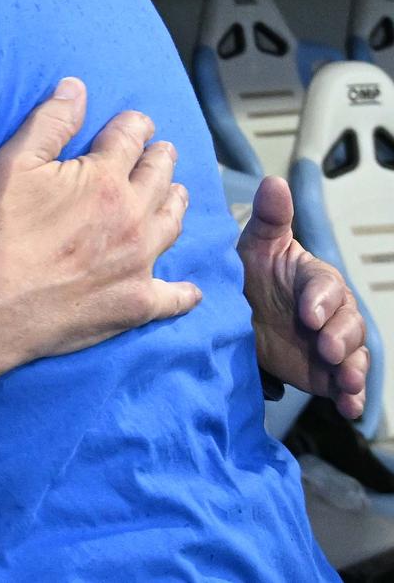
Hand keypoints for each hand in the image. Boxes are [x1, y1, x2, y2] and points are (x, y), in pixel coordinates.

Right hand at [0, 77, 199, 377]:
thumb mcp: (12, 164)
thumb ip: (49, 122)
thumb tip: (76, 88)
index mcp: (104, 179)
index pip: (132, 138)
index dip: (135, 125)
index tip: (135, 123)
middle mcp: (133, 216)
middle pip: (161, 176)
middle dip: (161, 158)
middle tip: (161, 153)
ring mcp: (139, 262)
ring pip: (174, 223)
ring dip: (176, 202)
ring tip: (175, 195)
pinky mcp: (136, 303)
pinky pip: (175, 295)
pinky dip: (185, 291)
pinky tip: (190, 289)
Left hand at [238, 175, 367, 418]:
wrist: (239, 312)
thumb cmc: (252, 272)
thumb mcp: (256, 245)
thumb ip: (270, 219)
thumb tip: (274, 182)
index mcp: (315, 280)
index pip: (326, 287)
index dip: (321, 301)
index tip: (309, 314)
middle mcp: (329, 313)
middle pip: (348, 324)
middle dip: (341, 337)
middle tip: (327, 349)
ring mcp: (329, 344)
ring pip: (353, 356)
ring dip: (353, 370)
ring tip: (346, 383)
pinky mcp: (325, 372)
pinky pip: (345, 385)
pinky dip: (351, 398)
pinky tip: (350, 410)